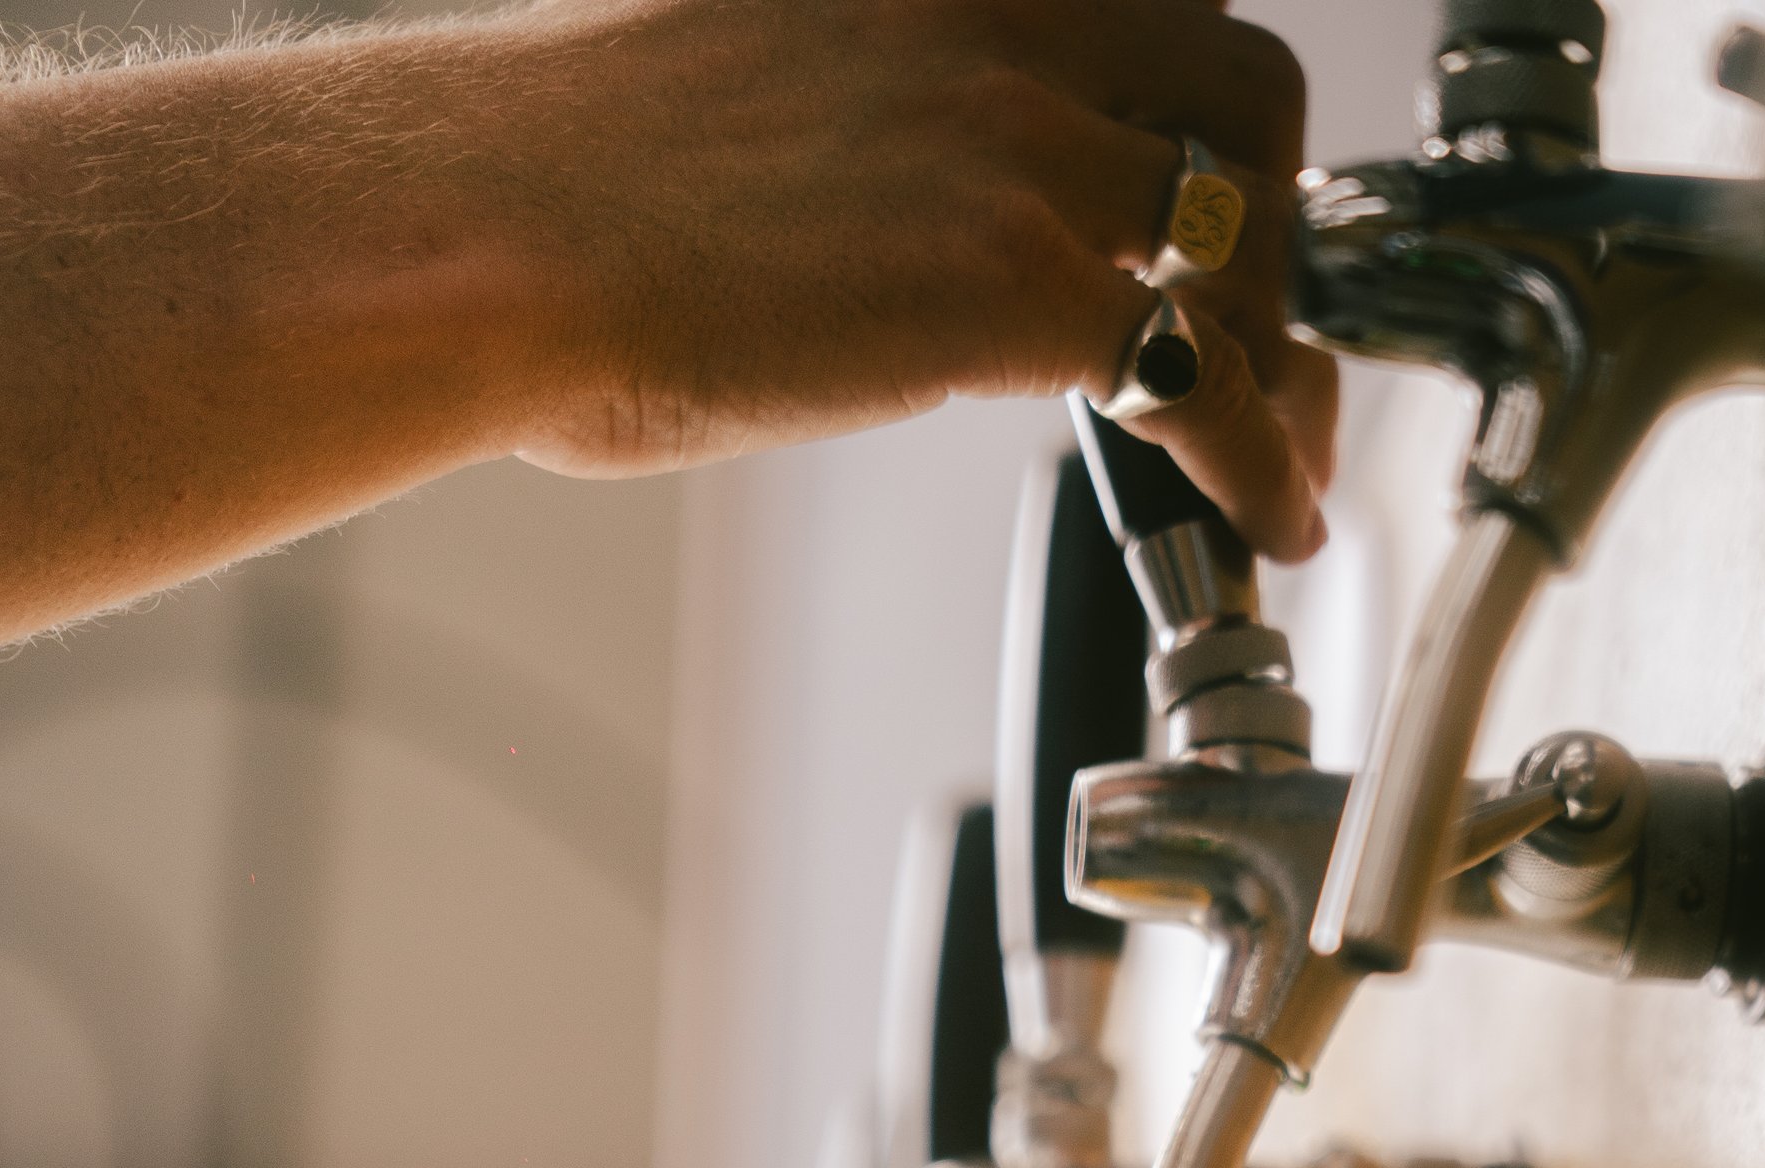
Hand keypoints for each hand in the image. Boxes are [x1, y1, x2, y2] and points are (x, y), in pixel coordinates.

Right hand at [507, 0, 1337, 557]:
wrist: (490, 231)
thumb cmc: (549, 186)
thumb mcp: (733, 83)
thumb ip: (844, 120)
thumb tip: (853, 216)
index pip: (1139, 6)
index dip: (1195, 111)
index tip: (1202, 194)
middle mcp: (1002, 18)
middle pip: (1239, 87)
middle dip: (1269, 212)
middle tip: (1244, 319)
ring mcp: (1019, 143)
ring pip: (1245, 237)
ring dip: (1274, 347)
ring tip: (1269, 442)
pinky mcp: (1017, 280)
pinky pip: (1202, 379)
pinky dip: (1258, 459)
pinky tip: (1265, 519)